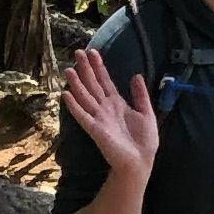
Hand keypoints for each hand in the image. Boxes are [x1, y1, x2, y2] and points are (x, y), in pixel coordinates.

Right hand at [60, 45, 161, 190]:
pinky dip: (74, 105)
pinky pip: (82, 116)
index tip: (92, 52)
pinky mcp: (95, 130)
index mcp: (117, 104)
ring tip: (68, 69)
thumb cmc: (144, 140)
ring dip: (76, 84)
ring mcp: (98, 118)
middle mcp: (105, 108)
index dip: (99, 67)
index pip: (105, 81)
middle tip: (77, 52)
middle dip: (85, 69)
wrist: (140, 161)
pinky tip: (66, 94)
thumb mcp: (146, 112)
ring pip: (85, 97)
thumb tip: (136, 75)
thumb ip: (140, 95)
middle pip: (93, 85)